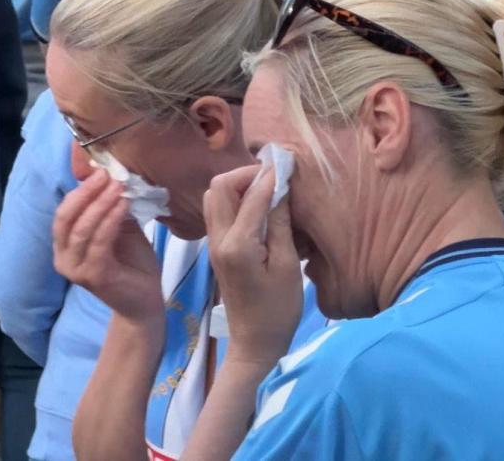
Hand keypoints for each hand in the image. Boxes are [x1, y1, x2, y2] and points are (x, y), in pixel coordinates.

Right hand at [53, 170, 164, 321]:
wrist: (143, 301)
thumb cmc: (131, 263)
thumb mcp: (119, 228)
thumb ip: (110, 208)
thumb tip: (111, 175)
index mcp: (65, 245)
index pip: (64, 211)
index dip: (80, 189)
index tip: (101, 169)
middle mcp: (63, 258)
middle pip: (66, 217)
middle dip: (86, 193)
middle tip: (106, 174)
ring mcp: (75, 269)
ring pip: (82, 229)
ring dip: (100, 203)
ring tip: (117, 186)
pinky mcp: (93, 276)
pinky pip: (99, 242)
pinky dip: (111, 220)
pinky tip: (123, 205)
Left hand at [204, 165, 302, 366]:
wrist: (254, 343)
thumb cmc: (278, 310)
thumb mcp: (288, 266)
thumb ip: (280, 223)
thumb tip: (281, 187)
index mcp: (237, 244)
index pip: (251, 195)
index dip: (271, 175)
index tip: (289, 160)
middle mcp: (218, 239)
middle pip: (220, 186)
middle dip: (247, 174)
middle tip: (275, 177)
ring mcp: (213, 243)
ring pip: (215, 196)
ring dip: (239, 185)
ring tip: (269, 189)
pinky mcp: (217, 248)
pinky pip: (219, 211)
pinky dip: (237, 200)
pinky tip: (260, 207)